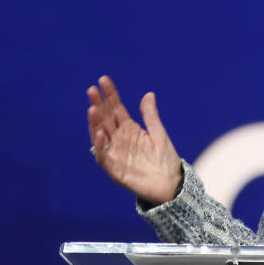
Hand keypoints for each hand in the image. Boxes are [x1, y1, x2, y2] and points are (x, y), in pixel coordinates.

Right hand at [87, 75, 181, 205]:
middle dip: (99, 104)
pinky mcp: (115, 169)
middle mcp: (119, 139)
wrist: (171, 184)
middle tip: (92, 89)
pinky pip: (104, 156)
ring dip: (95, 122)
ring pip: (101, 135)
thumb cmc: (165, 159)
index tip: (103, 80)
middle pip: (106, 119)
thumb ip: (150, 116)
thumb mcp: (159, 134)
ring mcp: (115, 153)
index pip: (116, 109)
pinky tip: (100, 132)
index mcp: (129, 129)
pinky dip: (101, 145)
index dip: (110, 95)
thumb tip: (148, 94)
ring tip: (92, 108)